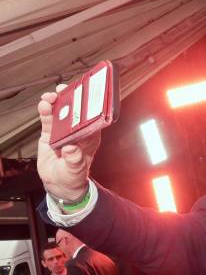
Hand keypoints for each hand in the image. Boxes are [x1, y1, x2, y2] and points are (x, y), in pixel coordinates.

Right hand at [37, 84, 100, 200]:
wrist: (59, 184)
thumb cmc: (73, 177)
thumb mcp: (74, 171)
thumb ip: (74, 161)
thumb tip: (71, 149)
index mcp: (90, 137)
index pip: (93, 117)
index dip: (89, 105)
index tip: (85, 95)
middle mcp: (78, 131)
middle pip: (76, 110)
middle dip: (72, 98)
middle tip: (65, 90)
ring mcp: (64, 130)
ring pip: (61, 112)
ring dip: (57, 102)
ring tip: (50, 97)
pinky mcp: (51, 133)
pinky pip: (49, 119)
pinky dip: (46, 111)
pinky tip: (44, 105)